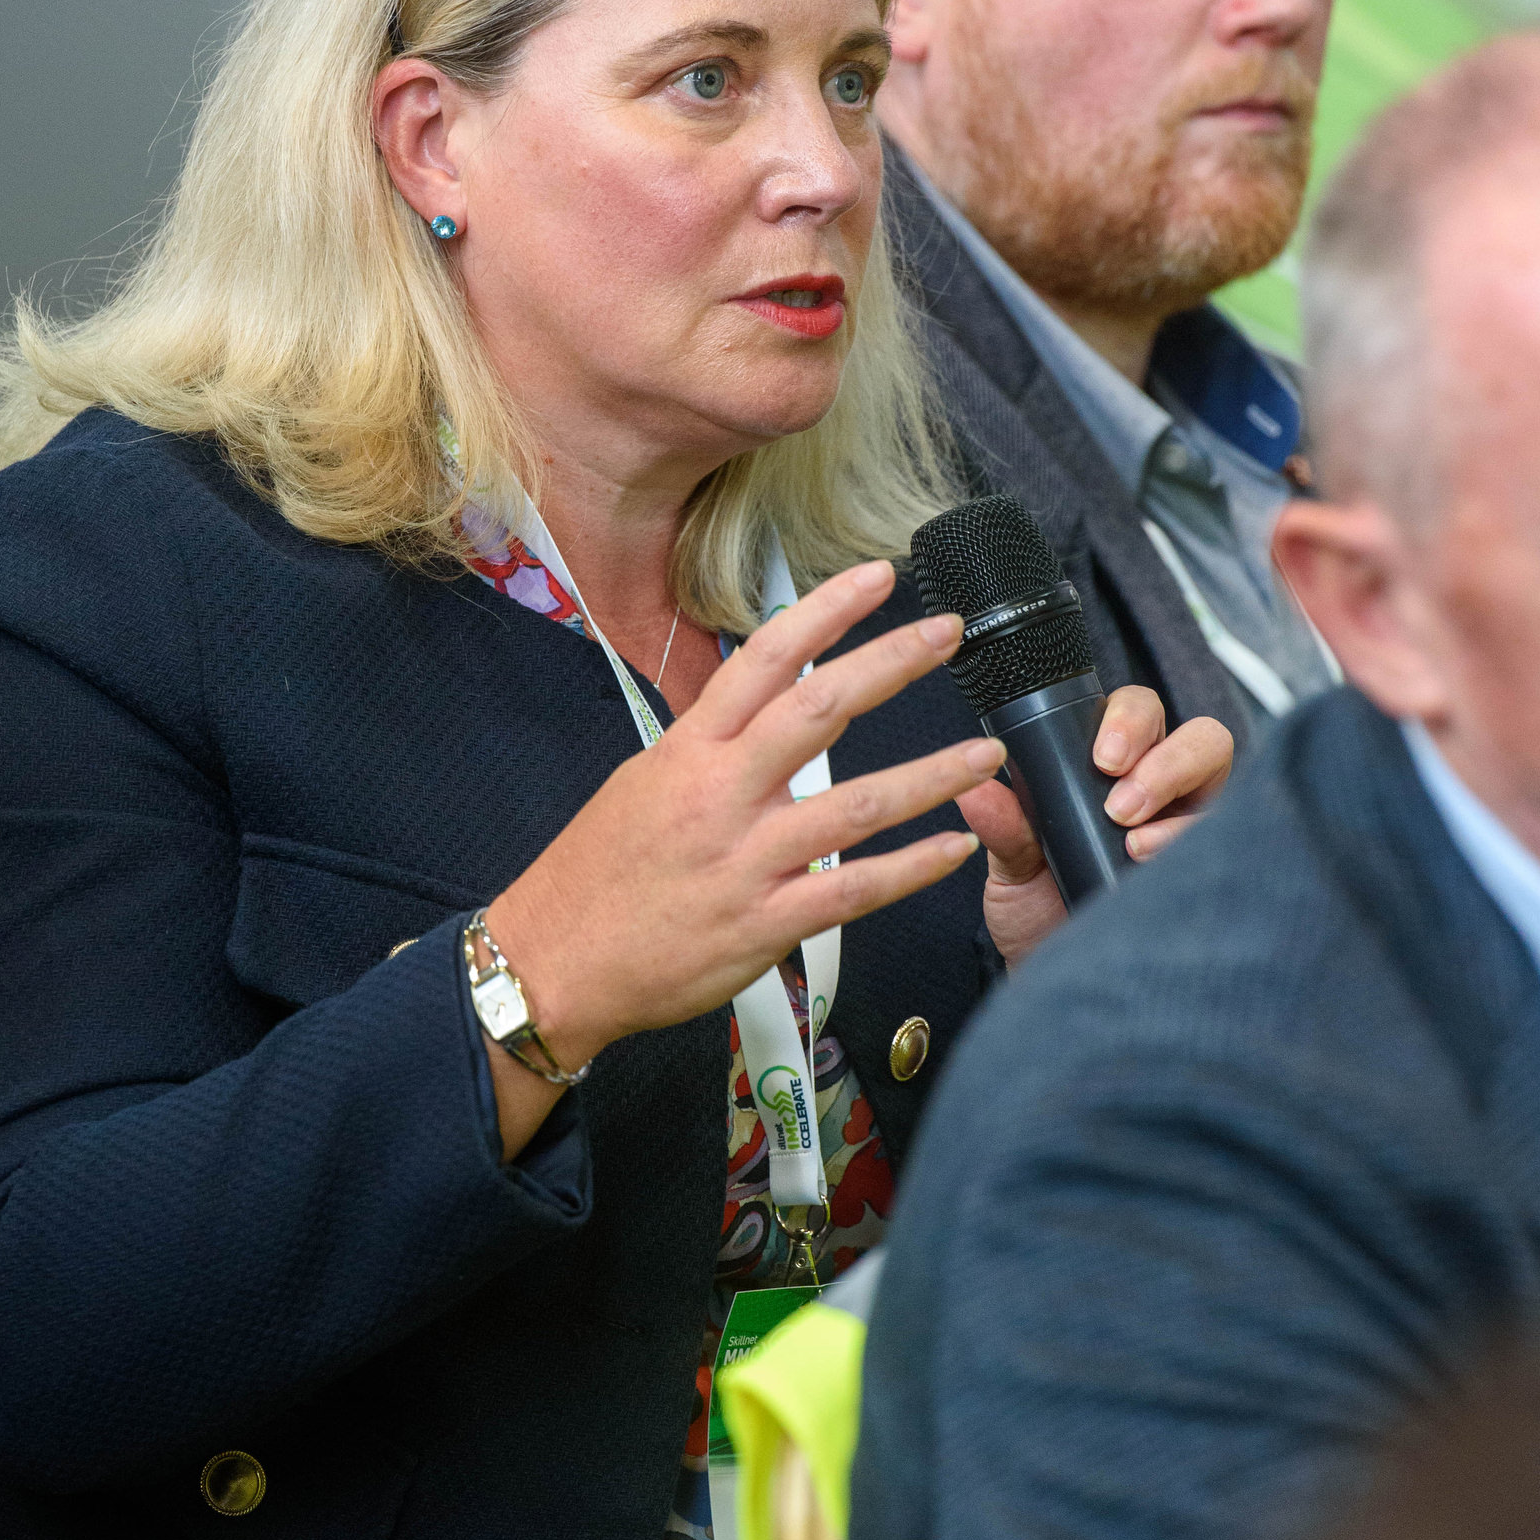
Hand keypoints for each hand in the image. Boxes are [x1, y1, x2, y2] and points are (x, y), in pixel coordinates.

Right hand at [481, 561, 1003, 1155]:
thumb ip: (709, 747)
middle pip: (821, 709)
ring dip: (932, 775)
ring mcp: (747, 861)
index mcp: (689, 751)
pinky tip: (955, 848)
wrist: (553, 964)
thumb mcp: (642, 783)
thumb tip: (762, 711)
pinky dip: (913, 869)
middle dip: (893, 662)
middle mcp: (722, 795)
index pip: (764, 658)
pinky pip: (855, 890)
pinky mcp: (766, 924)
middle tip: (948, 633)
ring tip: (986, 755)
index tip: (878, 576)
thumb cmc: (594, 876)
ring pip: (858, 805)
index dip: (824, 609)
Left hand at [957, 686, 1233, 972]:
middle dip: (1166, 759)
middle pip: (1199, 737)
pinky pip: (1227, 842)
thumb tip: (975, 790)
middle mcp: (1164, 785)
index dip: (1128, 721)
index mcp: (1113, 765)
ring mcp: (1192, 824)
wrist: (1055, 970)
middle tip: (1120, 803)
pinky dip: (1192, 845)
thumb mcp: (1014, 867)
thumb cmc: (1038, 907)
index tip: (1101, 759)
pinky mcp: (1209, 867)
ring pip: (1223, 780)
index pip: (1138, 712)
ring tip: (1134, 841)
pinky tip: (1153, 866)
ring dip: (1179, 800)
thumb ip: (1004, 827)